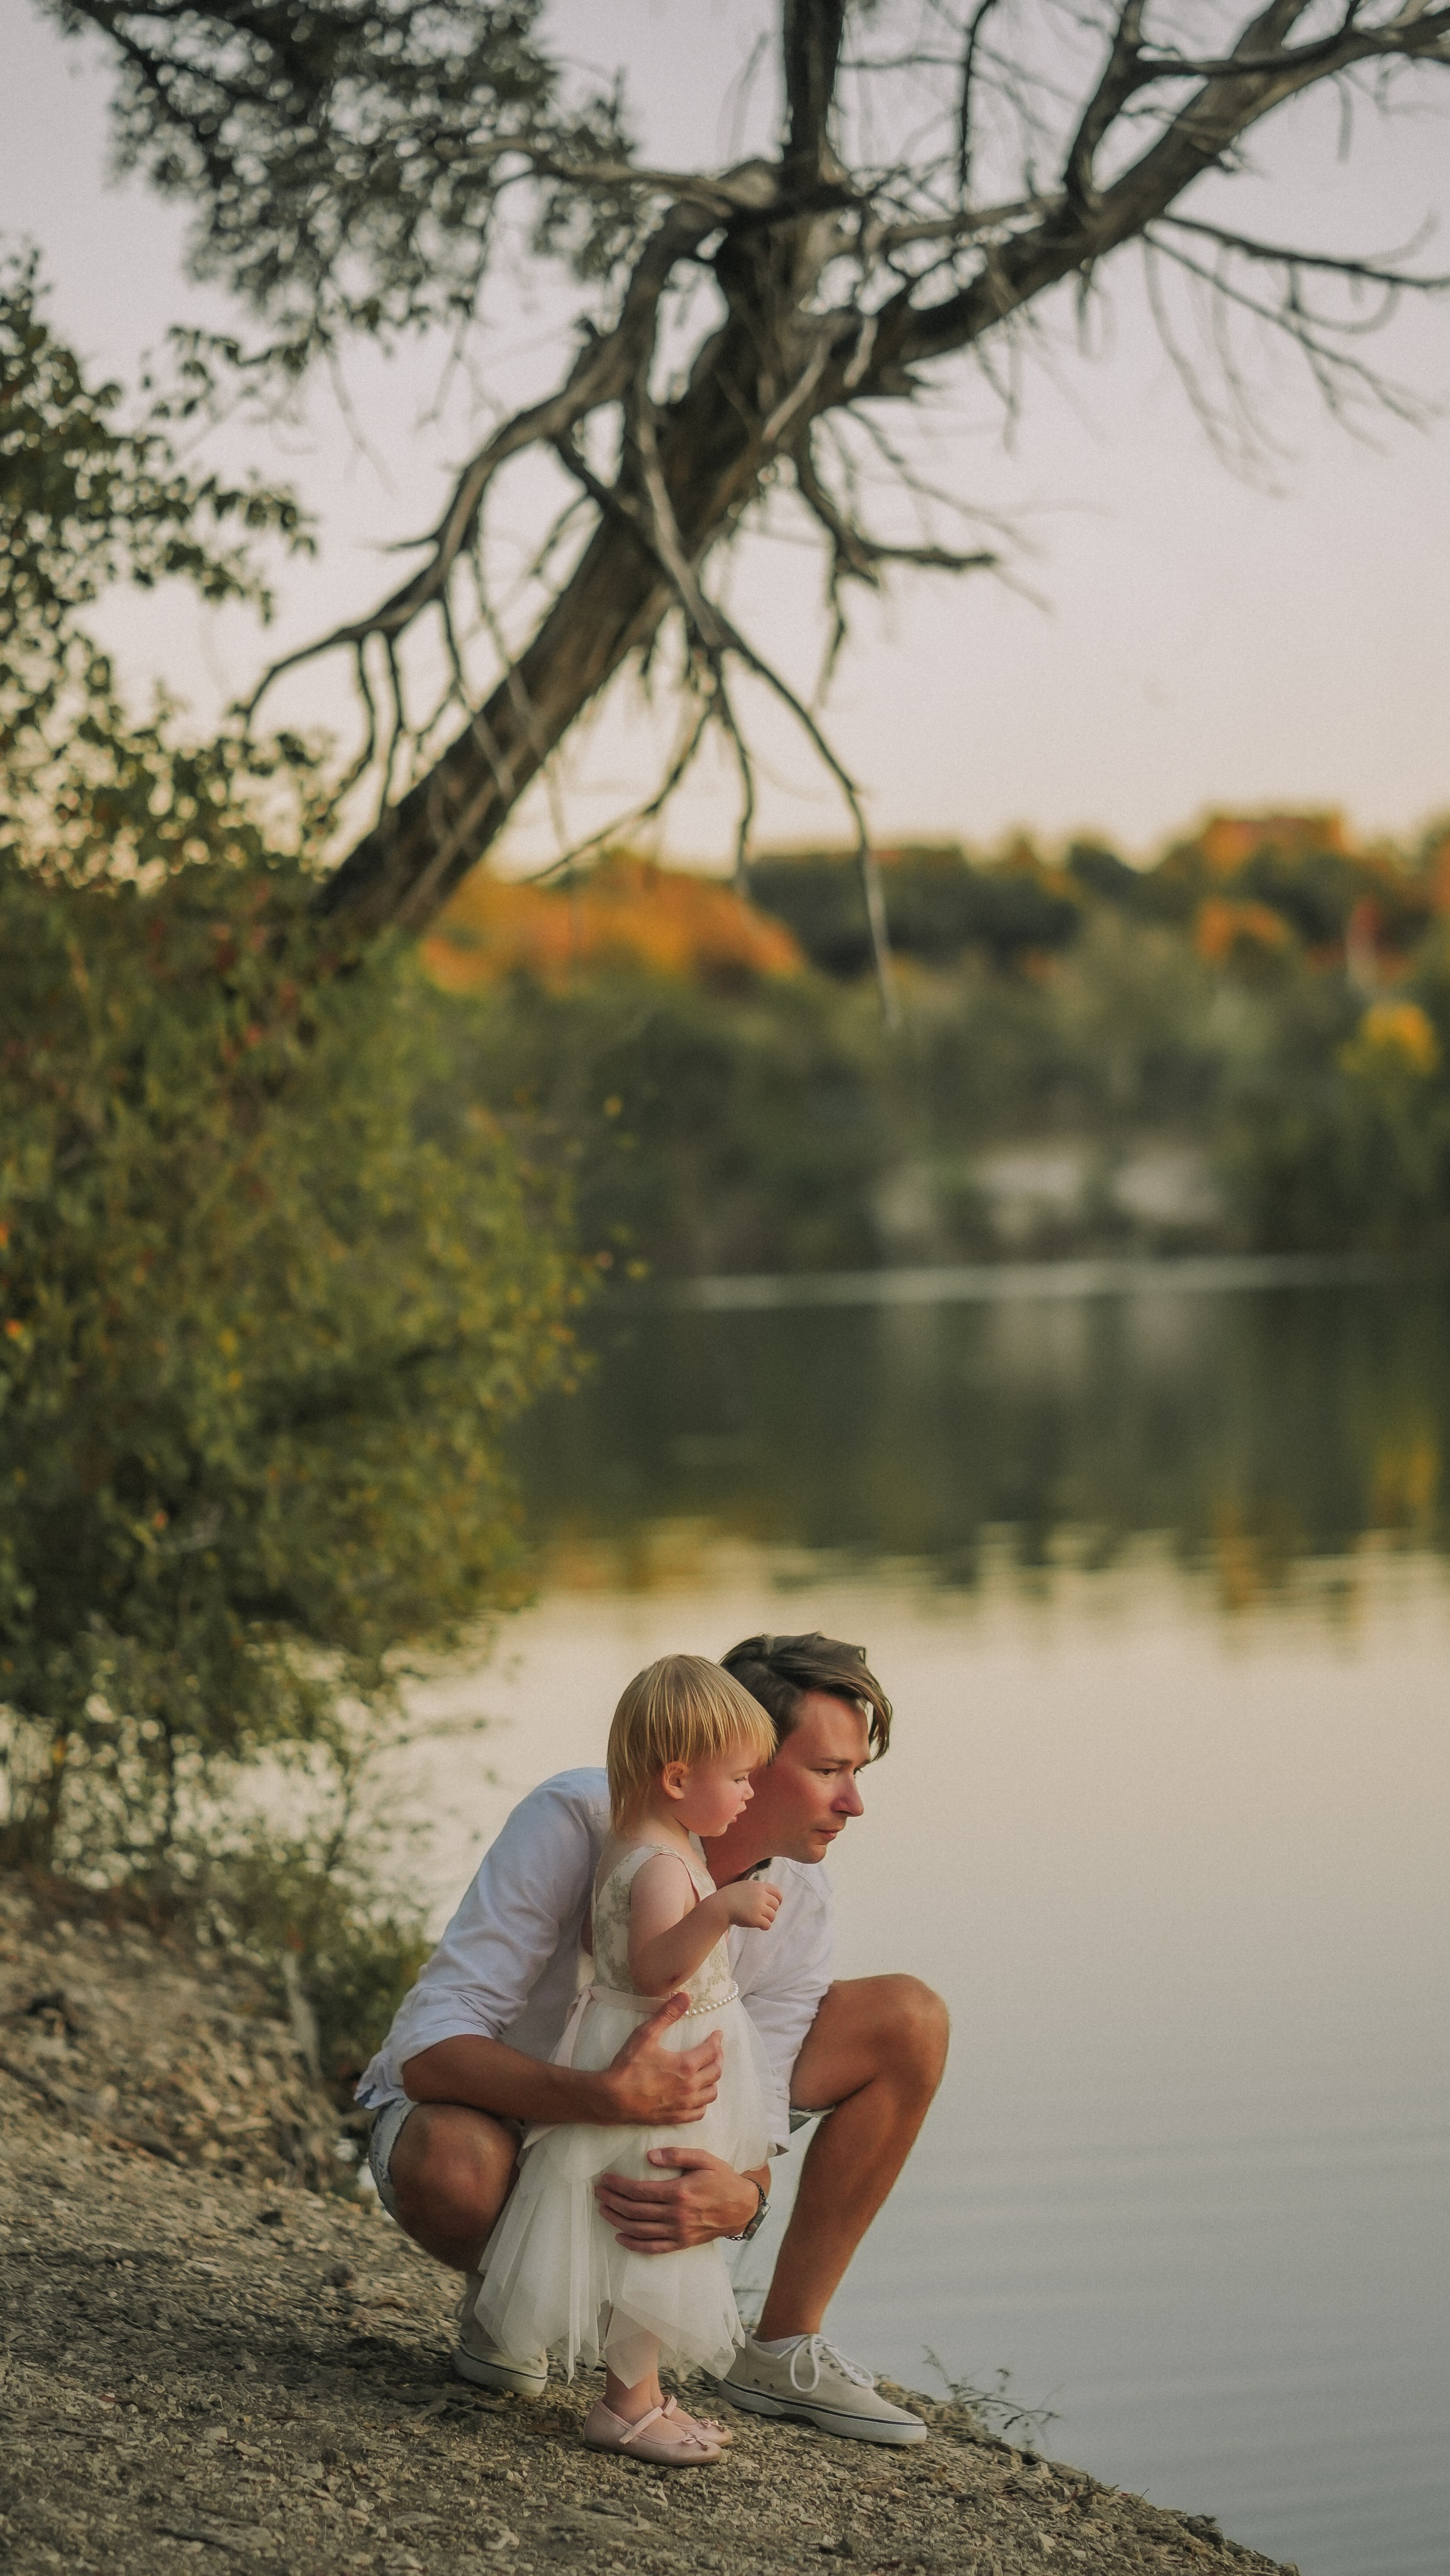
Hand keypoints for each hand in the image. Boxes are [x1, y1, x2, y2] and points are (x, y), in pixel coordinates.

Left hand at [593, 2148, 763, 2252]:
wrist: (742, 2207)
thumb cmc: (722, 2179)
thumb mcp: (704, 2159)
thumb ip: (677, 2155)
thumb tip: (649, 2155)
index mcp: (679, 2192)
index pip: (640, 2191)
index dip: (619, 2186)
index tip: (606, 2179)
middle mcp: (676, 2215)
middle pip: (635, 2211)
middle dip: (613, 2201)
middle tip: (598, 2193)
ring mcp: (678, 2232)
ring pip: (640, 2230)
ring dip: (617, 2221)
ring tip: (603, 2210)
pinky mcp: (681, 2243)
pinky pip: (653, 2248)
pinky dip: (634, 2244)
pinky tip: (620, 2237)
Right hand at [598, 1993, 723, 2126]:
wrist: (613, 2099)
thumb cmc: (628, 2066)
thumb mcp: (645, 2035)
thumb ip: (667, 2014)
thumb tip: (686, 1996)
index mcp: (686, 2065)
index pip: (711, 2051)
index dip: (716, 2040)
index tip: (717, 2034)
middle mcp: (690, 2087)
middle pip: (716, 2071)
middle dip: (718, 2058)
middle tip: (716, 2050)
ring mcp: (684, 2105)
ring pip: (711, 2093)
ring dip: (713, 2080)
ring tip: (709, 2071)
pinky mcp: (676, 2117)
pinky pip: (699, 2112)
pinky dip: (703, 2102)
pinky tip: (699, 2095)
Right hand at [720, 1878, 780, 1932]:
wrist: (719, 1906)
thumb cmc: (729, 1898)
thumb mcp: (743, 1888)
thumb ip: (756, 1890)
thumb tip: (769, 1896)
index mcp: (758, 1886)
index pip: (777, 1892)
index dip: (778, 1899)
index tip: (775, 1905)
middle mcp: (760, 1895)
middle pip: (775, 1905)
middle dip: (771, 1911)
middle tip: (763, 1915)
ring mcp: (758, 1907)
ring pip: (772, 1916)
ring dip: (767, 1919)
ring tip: (759, 1920)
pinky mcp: (755, 1919)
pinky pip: (767, 1925)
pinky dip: (764, 1926)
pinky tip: (759, 1926)